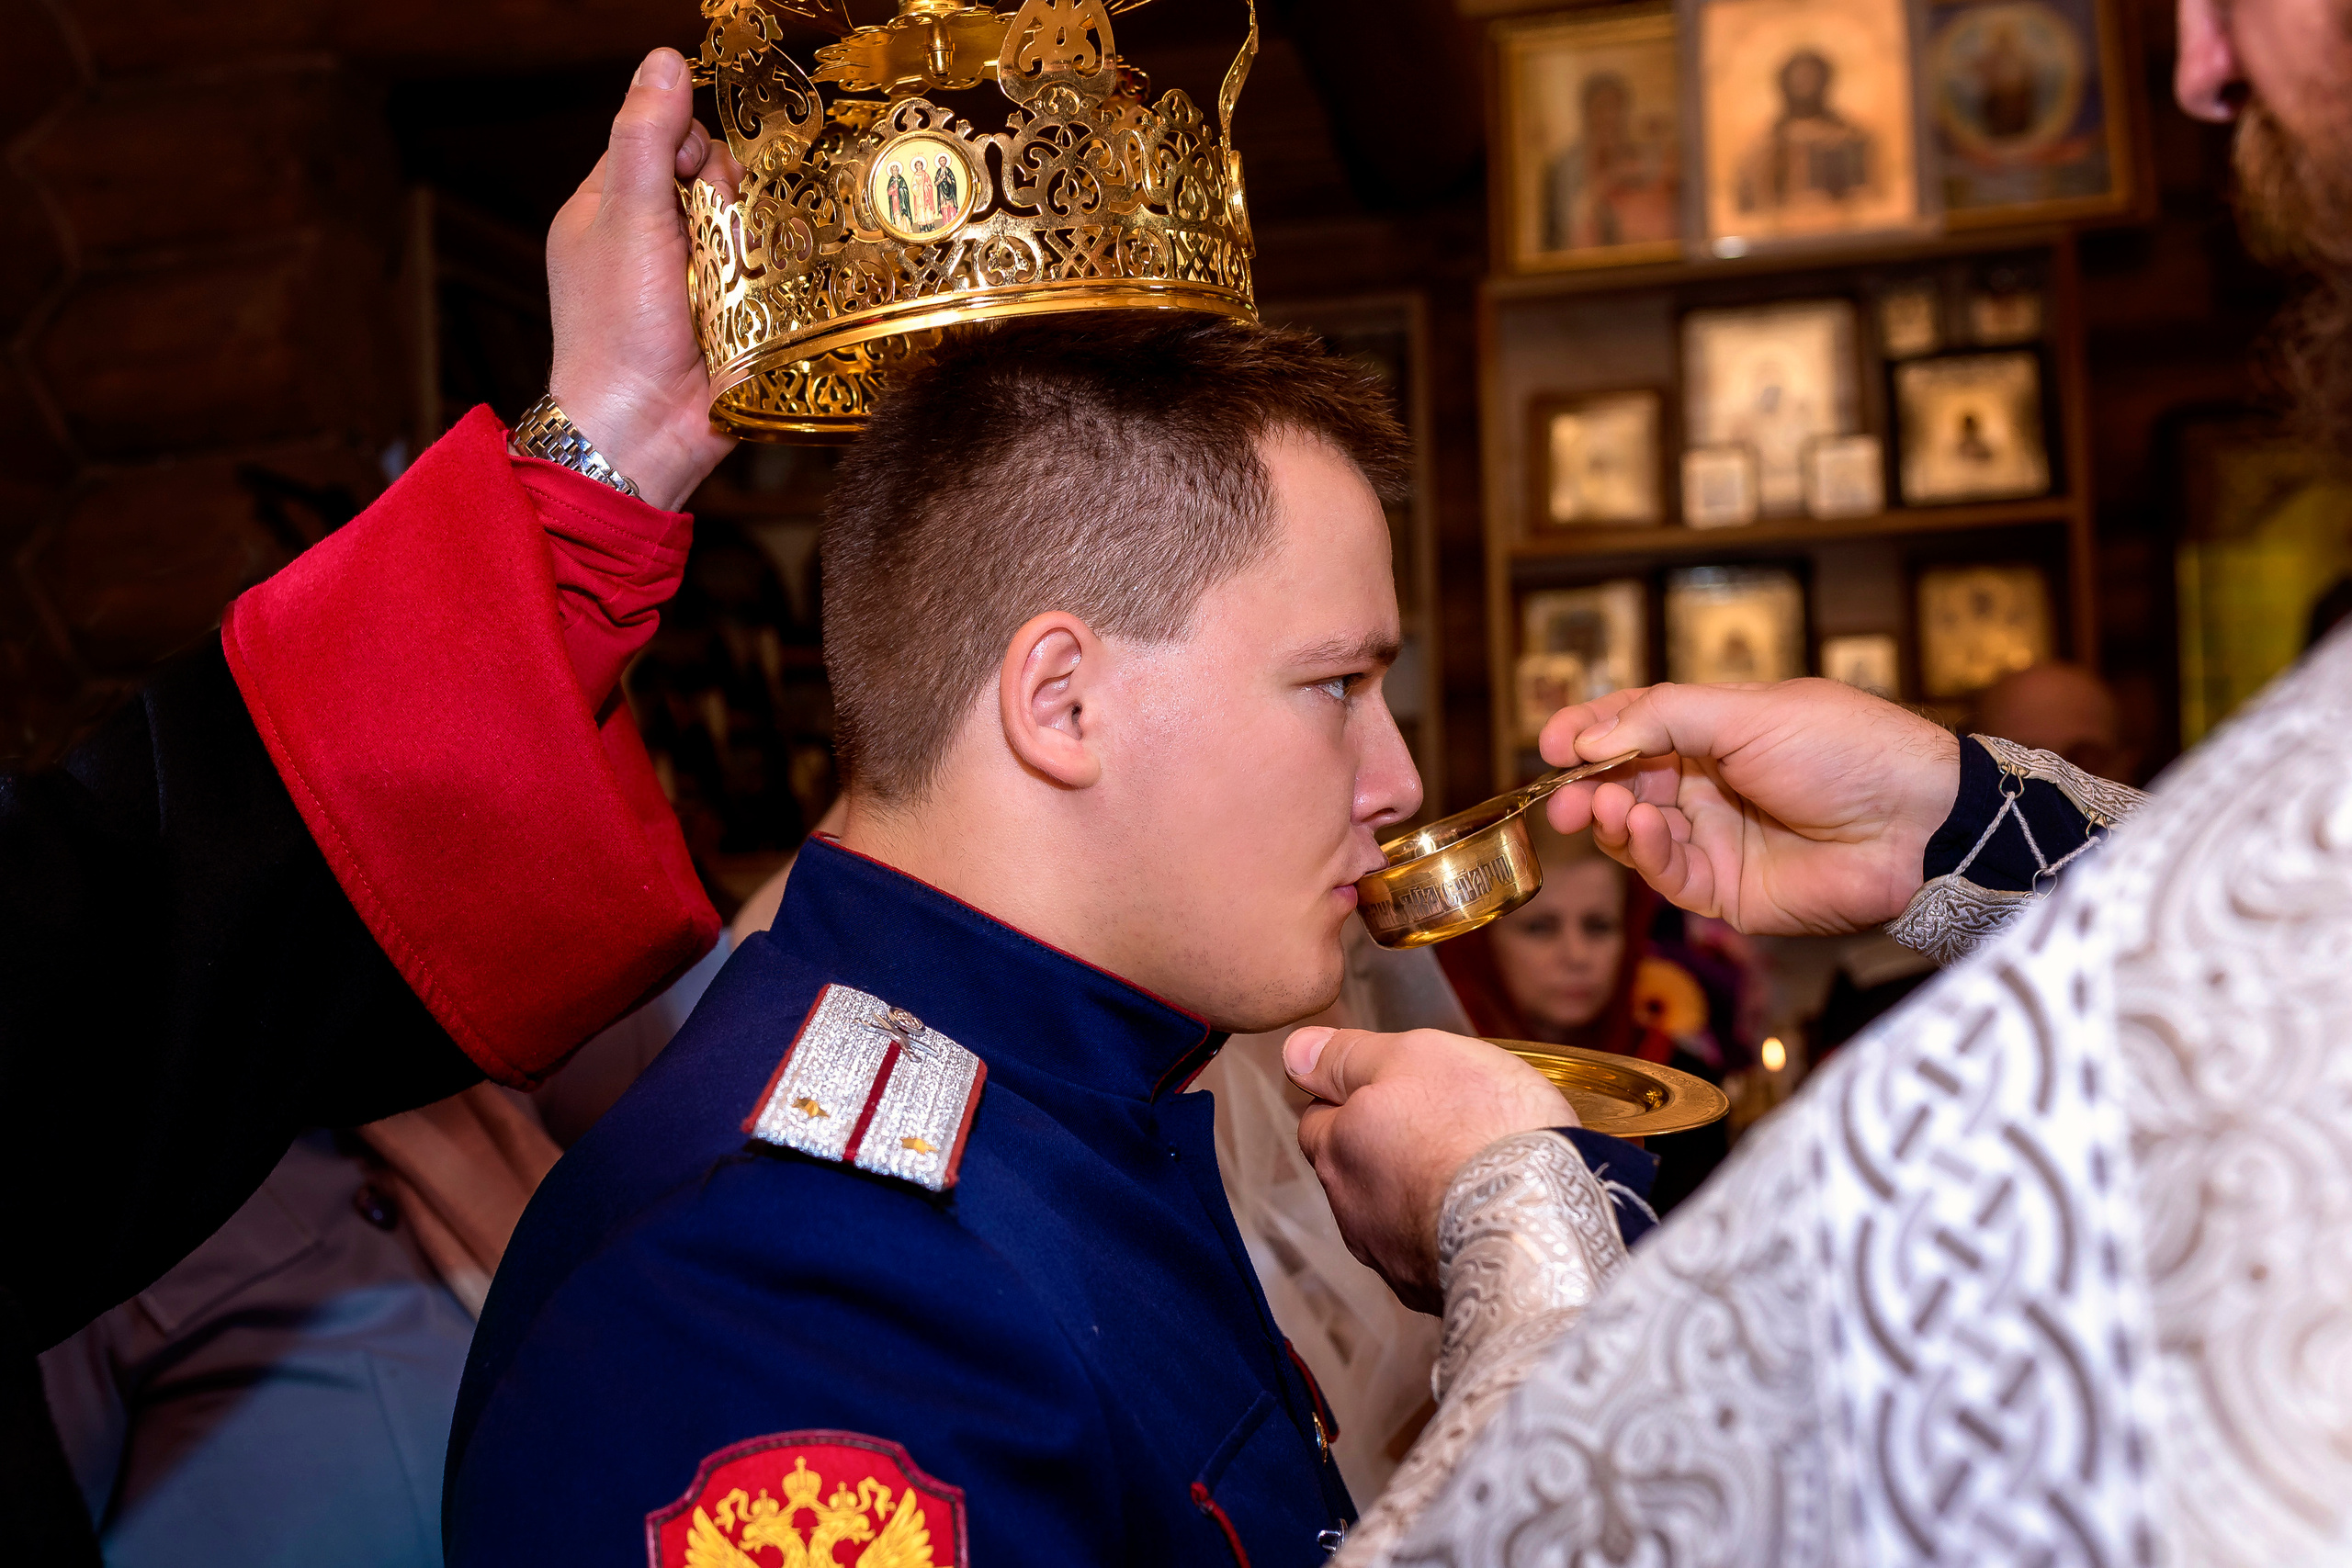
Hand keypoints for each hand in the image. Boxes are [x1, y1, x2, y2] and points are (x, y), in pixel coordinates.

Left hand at [546, 48, 744, 511]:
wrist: (645, 433)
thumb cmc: (618, 327)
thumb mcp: (628, 215)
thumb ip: (646, 136)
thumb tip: (665, 59)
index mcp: (605, 209)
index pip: (658, 139)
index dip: (686, 148)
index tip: (695, 179)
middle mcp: (647, 241)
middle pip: (710, 180)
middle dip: (725, 199)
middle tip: (717, 235)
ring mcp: (690, 283)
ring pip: (744, 227)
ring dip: (751, 243)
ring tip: (739, 278)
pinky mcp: (730, 320)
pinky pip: (765, 277)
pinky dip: (772, 281)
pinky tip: (767, 298)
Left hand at [1284, 1026, 1571, 1312]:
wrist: (1540, 1227)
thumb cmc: (1481, 1130)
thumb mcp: (1416, 1057)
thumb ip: (1350, 1055)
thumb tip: (1295, 1051)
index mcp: (1338, 1146)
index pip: (1319, 1116)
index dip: (1355, 1097)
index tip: (1399, 1090)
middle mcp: (1349, 1208)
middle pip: (1353, 1167)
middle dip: (1382, 1148)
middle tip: (1441, 1127)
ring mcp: (1388, 1256)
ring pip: (1389, 1212)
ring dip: (1415, 1192)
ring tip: (1470, 1172)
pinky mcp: (1429, 1291)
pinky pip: (1428, 1252)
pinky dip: (1446, 1230)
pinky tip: (1484, 1214)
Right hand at [1541, 679, 1960, 934]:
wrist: (1916, 823)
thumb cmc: (1848, 749)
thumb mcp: (1748, 711)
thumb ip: (1661, 719)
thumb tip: (1587, 738)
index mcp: (1720, 730)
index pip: (1636, 726)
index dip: (1589, 732)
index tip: (1549, 742)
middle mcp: (1712, 785)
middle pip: (1625, 784)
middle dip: (1588, 787)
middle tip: (1561, 796)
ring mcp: (1718, 839)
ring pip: (1638, 833)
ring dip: (1616, 819)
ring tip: (1613, 808)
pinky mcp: (1727, 891)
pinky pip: (1668, 874)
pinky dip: (1647, 852)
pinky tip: (1646, 829)